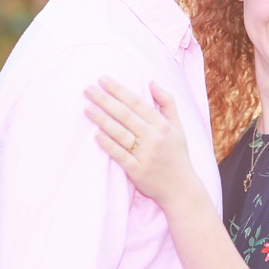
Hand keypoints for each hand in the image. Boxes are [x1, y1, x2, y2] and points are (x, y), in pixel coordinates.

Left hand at [84, 77, 201, 209]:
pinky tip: (96, 134)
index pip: (137, 103)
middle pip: (126, 115)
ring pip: (120, 133)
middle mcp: (154, 137)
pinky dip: (108, 144)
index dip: (119, 90)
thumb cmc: (177, 155)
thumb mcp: (178, 127)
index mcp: (163, 125)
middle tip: (88, 90)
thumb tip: (152, 82)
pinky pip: (120, 155)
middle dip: (105, 100)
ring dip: (102, 120)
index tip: (103, 80)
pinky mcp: (137, 170)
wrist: (182, 189)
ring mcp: (146, 154)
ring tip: (87, 109)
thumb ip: (167, 103)